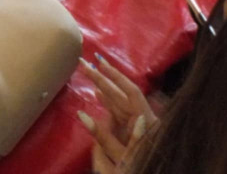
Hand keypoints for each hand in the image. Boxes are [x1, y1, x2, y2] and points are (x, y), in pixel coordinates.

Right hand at [78, 54, 157, 172]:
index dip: (115, 76)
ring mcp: (138, 125)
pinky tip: (98, 95)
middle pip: (122, 94)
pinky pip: (118, 112)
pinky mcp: (133, 131)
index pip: (131, 92)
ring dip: (104, 89)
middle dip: (103, 79)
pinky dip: (107, 103)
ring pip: (119, 102)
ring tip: (89, 73)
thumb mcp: (118, 157)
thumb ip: (102, 136)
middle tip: (84, 64)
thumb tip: (81, 115)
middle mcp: (143, 119)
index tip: (100, 64)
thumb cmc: (136, 170)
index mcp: (145, 122)